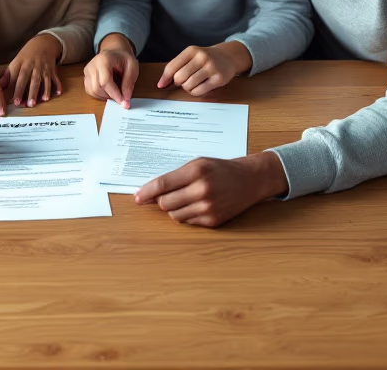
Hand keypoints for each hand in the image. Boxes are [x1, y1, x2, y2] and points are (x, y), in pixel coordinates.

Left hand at [2, 34, 61, 107]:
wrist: (43, 43)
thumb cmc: (27, 55)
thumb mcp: (16, 61)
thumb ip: (8, 75)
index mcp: (22, 65)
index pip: (18, 79)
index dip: (16, 90)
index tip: (15, 101)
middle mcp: (33, 66)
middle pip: (32, 80)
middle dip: (30, 92)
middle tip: (29, 104)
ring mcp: (44, 68)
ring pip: (44, 80)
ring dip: (44, 90)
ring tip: (42, 101)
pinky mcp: (53, 70)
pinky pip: (55, 78)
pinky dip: (57, 85)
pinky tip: (58, 93)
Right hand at [83, 33, 138, 107]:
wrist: (115, 52)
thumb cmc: (123, 59)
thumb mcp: (132, 67)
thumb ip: (129, 83)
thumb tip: (125, 99)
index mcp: (103, 60)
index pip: (105, 81)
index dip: (114, 94)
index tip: (123, 102)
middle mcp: (92, 65)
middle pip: (97, 88)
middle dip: (110, 96)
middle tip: (121, 97)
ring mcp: (87, 71)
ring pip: (92, 91)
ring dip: (105, 96)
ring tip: (115, 91)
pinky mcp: (85, 77)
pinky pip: (90, 91)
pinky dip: (99, 95)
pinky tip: (108, 91)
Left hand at [135, 152, 288, 226]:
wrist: (249, 180)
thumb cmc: (220, 170)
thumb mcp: (197, 164)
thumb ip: (175, 177)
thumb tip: (151, 193)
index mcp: (196, 171)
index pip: (163, 184)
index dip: (146, 192)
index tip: (137, 198)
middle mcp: (202, 190)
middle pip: (166, 203)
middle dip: (161, 201)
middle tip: (166, 195)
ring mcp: (208, 208)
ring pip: (175, 216)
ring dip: (174, 209)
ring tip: (185, 198)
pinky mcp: (213, 221)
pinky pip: (188, 222)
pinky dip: (186, 215)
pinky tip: (196, 205)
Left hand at [157, 41, 251, 95]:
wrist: (228, 57)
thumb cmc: (205, 58)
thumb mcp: (191, 55)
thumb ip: (176, 66)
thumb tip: (161, 84)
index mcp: (192, 50)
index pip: (172, 66)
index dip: (165, 78)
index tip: (161, 85)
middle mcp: (202, 57)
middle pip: (179, 77)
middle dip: (179, 83)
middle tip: (184, 81)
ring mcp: (211, 68)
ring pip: (189, 85)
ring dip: (187, 88)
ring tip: (193, 83)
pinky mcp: (218, 79)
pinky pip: (199, 91)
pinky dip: (195, 92)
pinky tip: (199, 86)